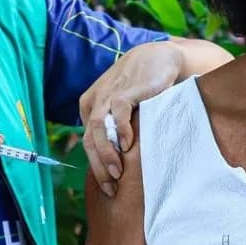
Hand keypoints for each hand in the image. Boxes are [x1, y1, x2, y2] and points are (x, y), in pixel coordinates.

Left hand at [80, 41, 184, 197]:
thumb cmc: (141, 87)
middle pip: (90, 139)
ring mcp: (109, 94)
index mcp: (90, 106)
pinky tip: (129, 145)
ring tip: (117, 172)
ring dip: (107, 153)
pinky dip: (122, 130)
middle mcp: (95, 101)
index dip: (96, 166)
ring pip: (99, 128)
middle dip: (99, 166)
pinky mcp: (126, 89)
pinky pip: (118, 112)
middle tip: (111, 187)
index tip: (109, 186)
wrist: (157, 57)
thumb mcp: (123, 107)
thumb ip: (115, 127)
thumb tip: (116, 162)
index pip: (88, 142)